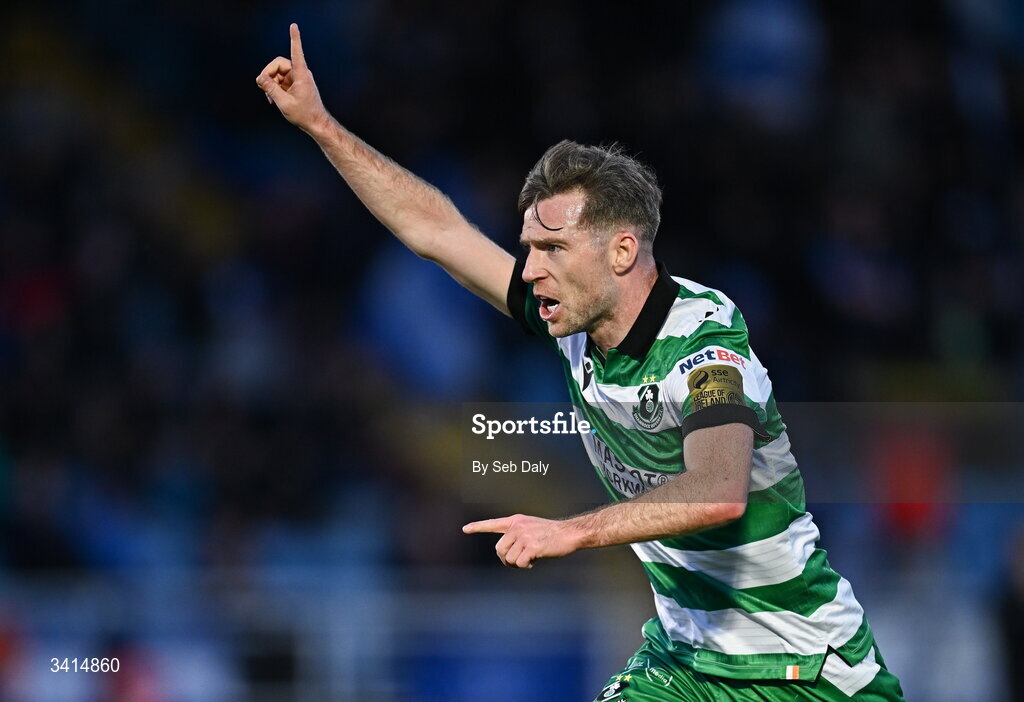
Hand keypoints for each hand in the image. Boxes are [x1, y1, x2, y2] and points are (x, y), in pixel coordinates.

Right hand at [256, 24, 329, 134]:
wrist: (316, 124)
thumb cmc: (304, 114)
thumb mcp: (284, 102)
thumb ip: (270, 88)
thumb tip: (260, 77)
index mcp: (301, 74)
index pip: (296, 52)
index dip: (294, 38)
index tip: (293, 26)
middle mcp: (300, 73)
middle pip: (278, 64)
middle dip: (268, 74)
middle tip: (262, 86)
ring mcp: (297, 79)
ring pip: (278, 73)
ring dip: (271, 84)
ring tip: (270, 97)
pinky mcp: (295, 84)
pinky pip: (281, 81)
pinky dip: (275, 88)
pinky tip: (273, 99)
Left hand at [462, 514, 580, 568]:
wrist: (570, 533)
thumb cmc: (552, 534)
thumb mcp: (532, 528)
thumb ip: (518, 536)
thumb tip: (505, 554)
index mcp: (516, 521)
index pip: (493, 523)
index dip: (478, 527)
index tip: (465, 529)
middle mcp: (518, 527)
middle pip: (499, 549)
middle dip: (507, 559)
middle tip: (519, 562)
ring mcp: (524, 536)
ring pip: (509, 559)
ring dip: (518, 564)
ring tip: (529, 560)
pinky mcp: (531, 546)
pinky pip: (520, 563)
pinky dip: (526, 566)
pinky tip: (534, 562)